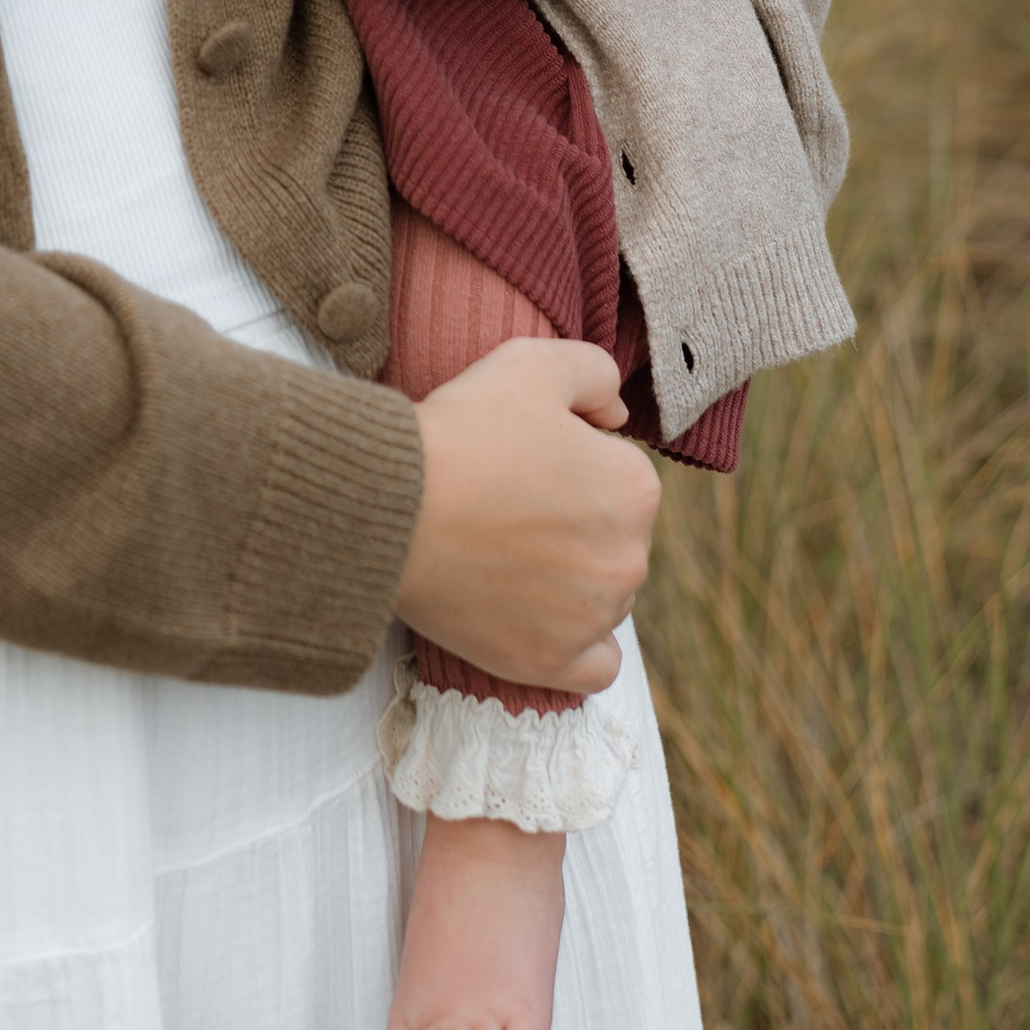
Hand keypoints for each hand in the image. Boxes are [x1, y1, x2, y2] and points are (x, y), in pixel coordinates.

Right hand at [393, 341, 657, 692]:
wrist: (393, 506)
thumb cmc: (462, 432)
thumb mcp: (532, 363)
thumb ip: (596, 374)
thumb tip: (616, 416)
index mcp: (635, 488)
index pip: (616, 473)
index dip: (568, 460)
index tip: (521, 459)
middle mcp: (630, 559)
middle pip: (612, 537)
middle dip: (573, 521)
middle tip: (506, 504)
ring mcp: (593, 618)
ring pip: (602, 595)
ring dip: (570, 578)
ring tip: (503, 553)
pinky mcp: (552, 663)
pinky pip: (596, 665)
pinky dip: (577, 645)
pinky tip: (542, 618)